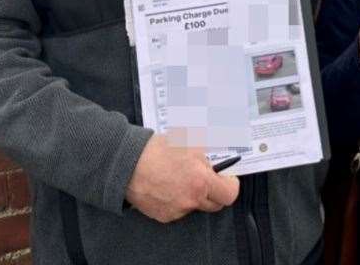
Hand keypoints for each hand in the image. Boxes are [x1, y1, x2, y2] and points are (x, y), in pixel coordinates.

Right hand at [125, 136, 239, 222]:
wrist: (128, 163)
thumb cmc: (159, 149)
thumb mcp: (191, 143)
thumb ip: (208, 156)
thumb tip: (218, 160)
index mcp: (201, 182)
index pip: (229, 194)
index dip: (231, 185)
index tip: (227, 178)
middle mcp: (191, 200)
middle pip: (214, 204)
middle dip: (214, 191)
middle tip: (205, 177)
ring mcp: (177, 210)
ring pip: (195, 206)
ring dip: (194, 195)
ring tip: (180, 178)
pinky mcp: (163, 216)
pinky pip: (178, 210)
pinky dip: (177, 200)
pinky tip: (168, 186)